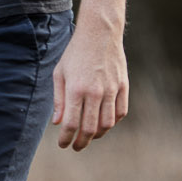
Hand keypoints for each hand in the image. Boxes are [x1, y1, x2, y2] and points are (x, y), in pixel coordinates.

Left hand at [53, 17, 128, 150]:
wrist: (99, 34)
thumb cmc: (75, 54)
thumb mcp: (60, 74)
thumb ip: (59, 100)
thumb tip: (58, 123)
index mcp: (76, 89)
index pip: (71, 124)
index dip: (66, 139)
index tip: (63, 145)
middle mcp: (95, 92)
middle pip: (90, 128)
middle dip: (81, 142)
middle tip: (76, 147)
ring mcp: (111, 90)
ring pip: (107, 124)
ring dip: (98, 134)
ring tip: (89, 136)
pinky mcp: (123, 86)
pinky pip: (120, 112)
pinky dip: (113, 122)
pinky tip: (104, 123)